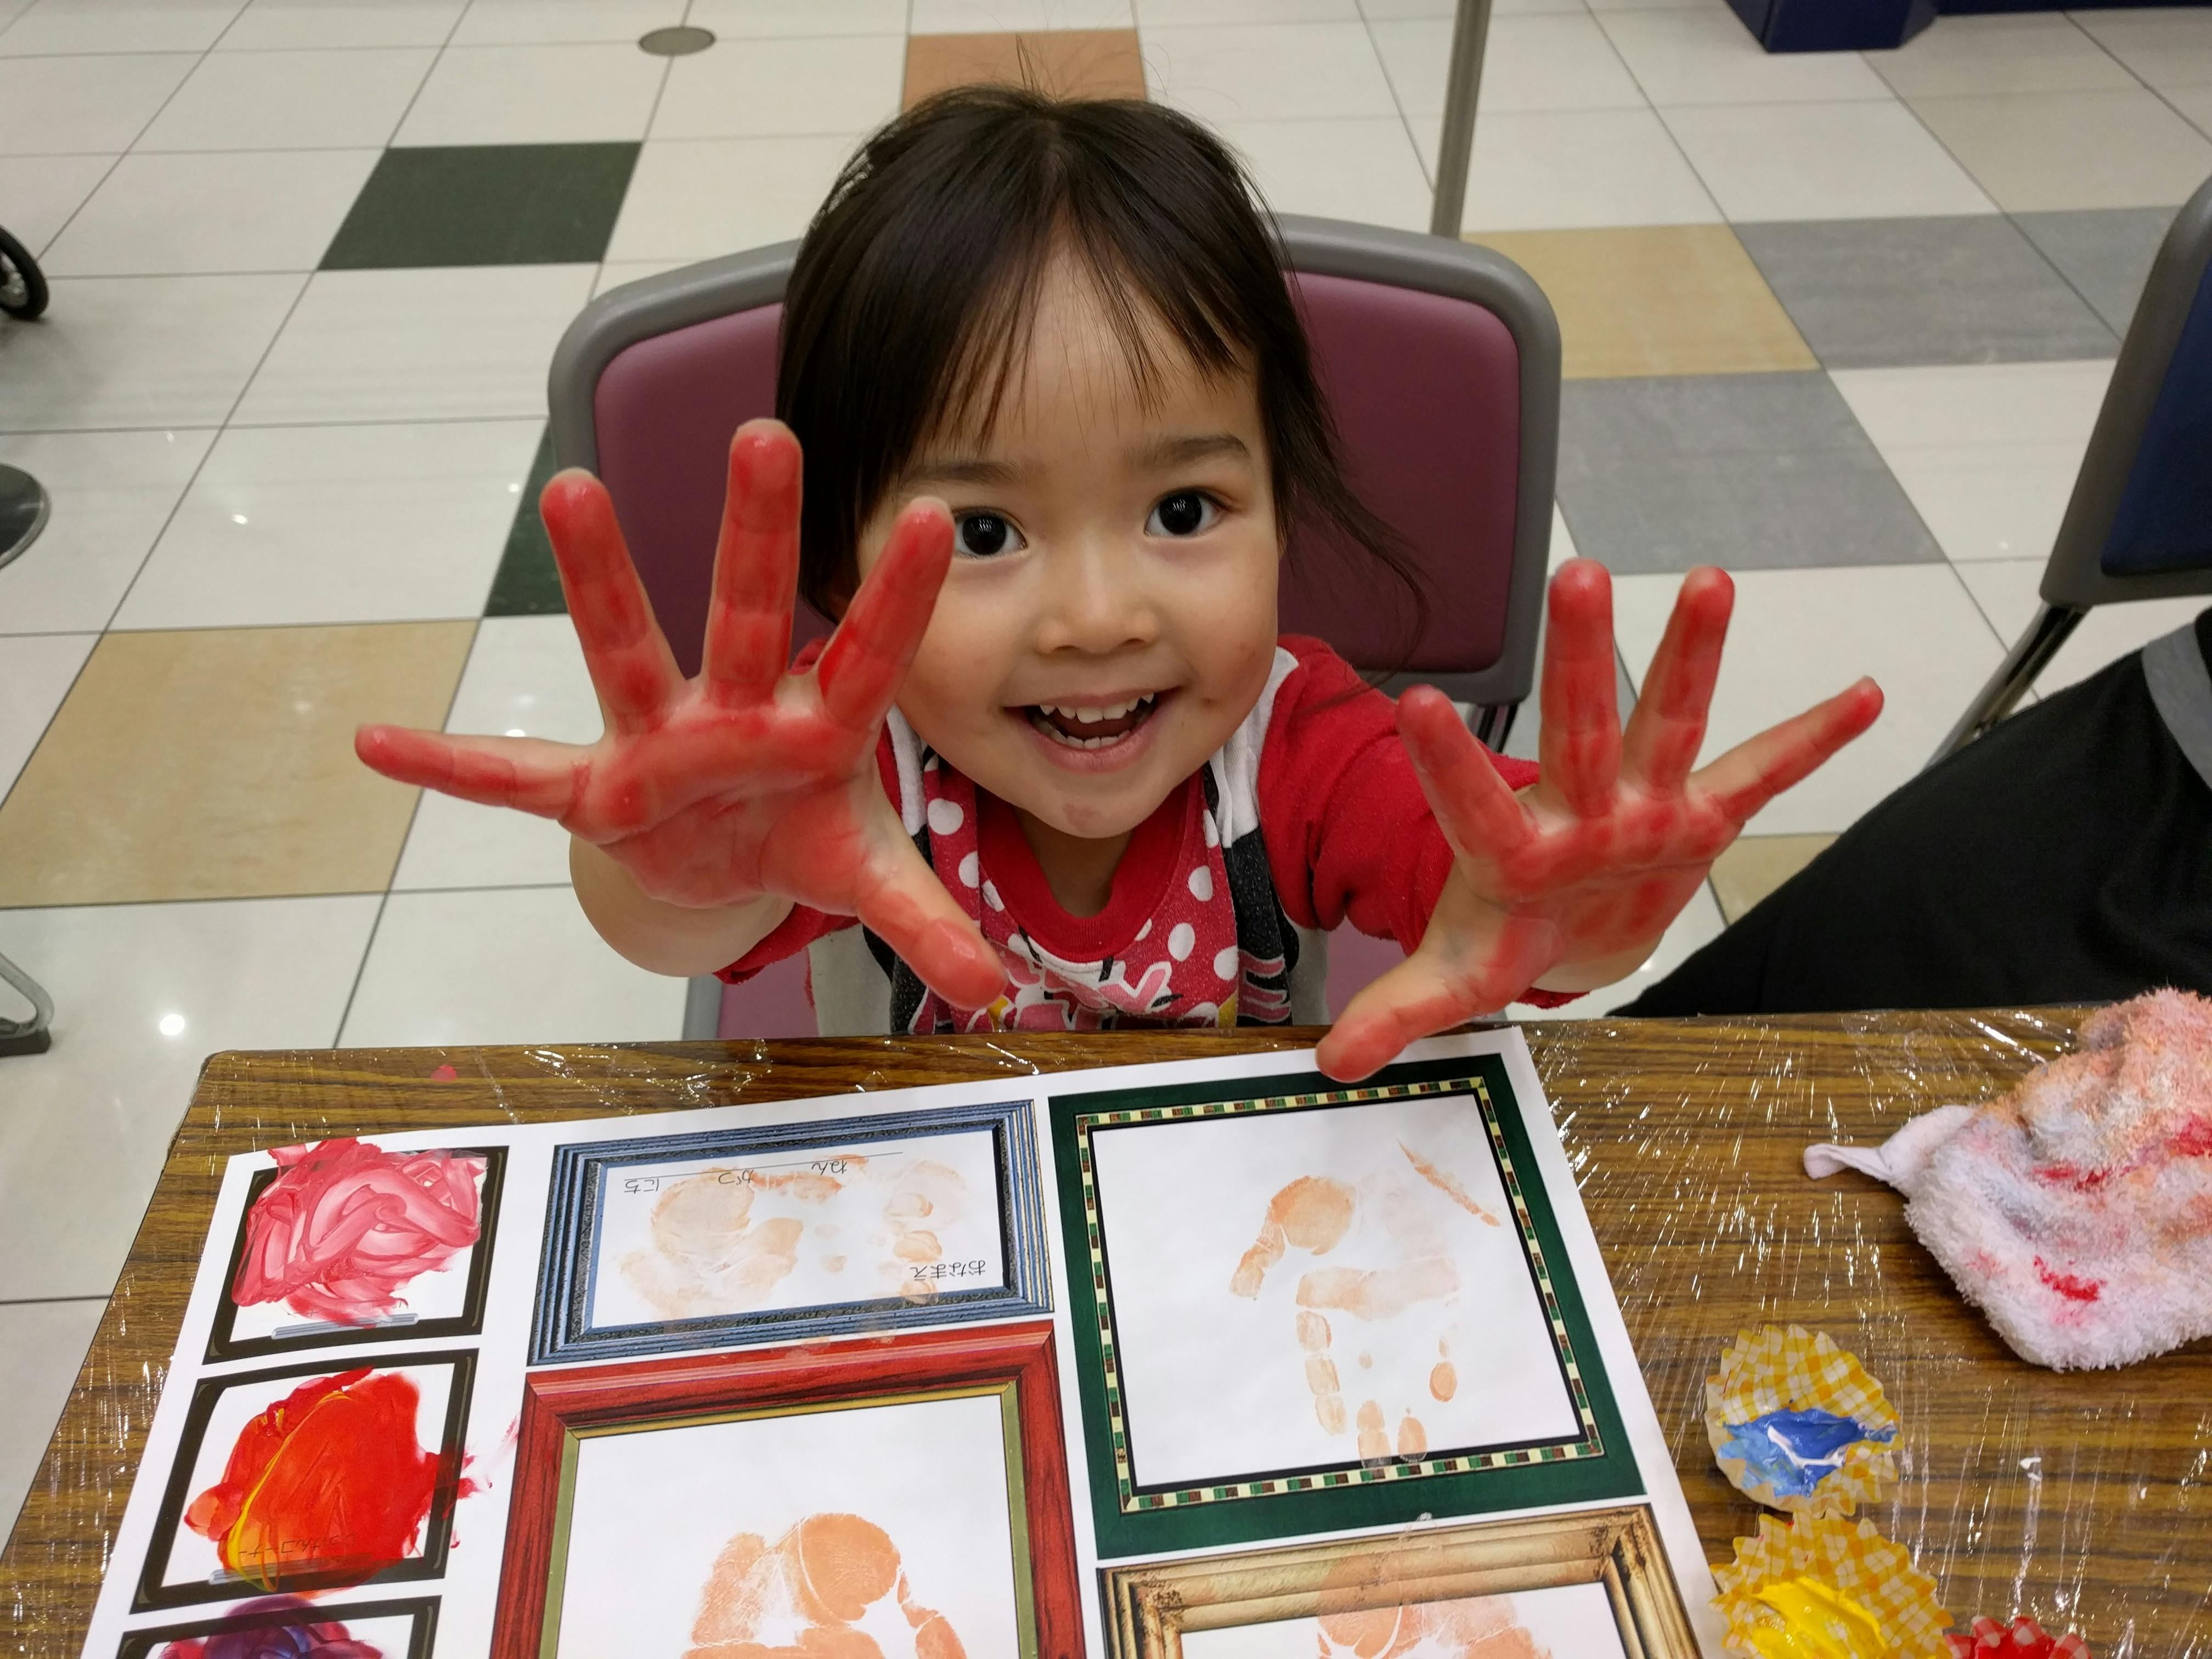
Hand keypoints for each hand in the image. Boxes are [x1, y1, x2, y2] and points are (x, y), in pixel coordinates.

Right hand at [354, 420, 1002, 1008]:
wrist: (727, 865)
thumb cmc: (803, 835)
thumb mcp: (866, 879)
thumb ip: (924, 923)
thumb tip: (995, 993)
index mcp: (815, 727)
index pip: (868, 652)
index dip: (900, 595)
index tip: (937, 515)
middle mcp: (733, 711)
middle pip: (745, 610)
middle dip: (756, 530)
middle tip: (766, 432)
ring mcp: (657, 742)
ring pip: (625, 648)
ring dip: (598, 575)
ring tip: (568, 489)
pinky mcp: (594, 790)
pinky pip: (511, 778)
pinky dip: (449, 767)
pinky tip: (379, 742)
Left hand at [1316, 560, 1880, 1080]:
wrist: (1570, 931)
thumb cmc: (1510, 937)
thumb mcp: (1458, 977)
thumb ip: (1399, 1009)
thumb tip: (1329, 1062)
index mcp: (1512, 849)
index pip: (1472, 802)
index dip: (1447, 760)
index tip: (1419, 700)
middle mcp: (1579, 808)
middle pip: (1578, 727)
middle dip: (1578, 659)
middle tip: (1581, 572)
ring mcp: (1643, 805)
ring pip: (1667, 720)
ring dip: (1691, 654)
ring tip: (1713, 580)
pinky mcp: (1700, 817)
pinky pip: (1762, 773)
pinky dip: (1812, 741)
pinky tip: (1863, 694)